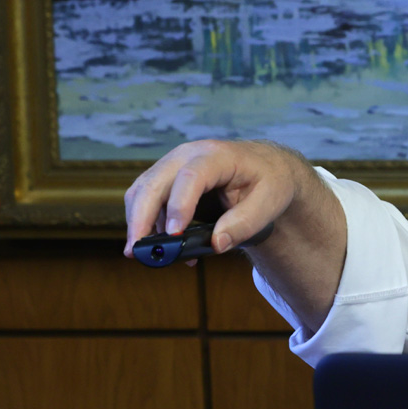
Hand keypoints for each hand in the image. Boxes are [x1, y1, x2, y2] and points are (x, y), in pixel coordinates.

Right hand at [123, 140, 305, 258]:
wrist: (267, 167)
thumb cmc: (270, 181)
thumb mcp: (270, 202)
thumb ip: (245, 223)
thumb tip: (217, 243)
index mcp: (218, 156)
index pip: (191, 177)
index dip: (179, 205)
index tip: (174, 235)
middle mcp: (189, 155)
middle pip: (154, 182)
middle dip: (141, 217)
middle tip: (137, 250)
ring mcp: (174, 164)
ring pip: (143, 190)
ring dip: (139, 222)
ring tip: (149, 253)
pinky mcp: (168, 178)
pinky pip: (148, 198)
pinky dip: (149, 222)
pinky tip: (166, 244)